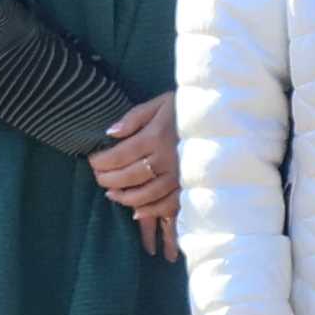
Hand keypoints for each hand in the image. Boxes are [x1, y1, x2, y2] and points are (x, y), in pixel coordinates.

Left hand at [92, 96, 178, 258]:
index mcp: (155, 136)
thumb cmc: (186, 109)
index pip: (119, 155)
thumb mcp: (159, 103)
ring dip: (124, 197)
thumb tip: (110, 133)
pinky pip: (167, 205)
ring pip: (145, 195)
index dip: (101, 162)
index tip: (93, 161)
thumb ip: (133, 117)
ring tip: (112, 193)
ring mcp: (179, 176)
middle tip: (98, 178)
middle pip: (128, 177)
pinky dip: (150, 211)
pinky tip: (136, 210)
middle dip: (107, 179)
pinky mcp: (189, 186)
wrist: (222, 118)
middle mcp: (166, 159)